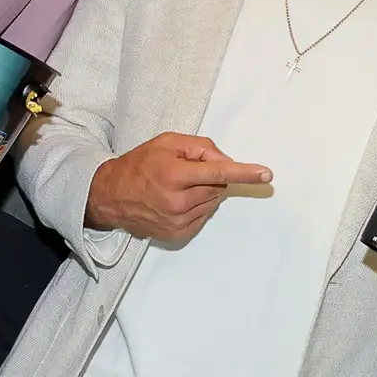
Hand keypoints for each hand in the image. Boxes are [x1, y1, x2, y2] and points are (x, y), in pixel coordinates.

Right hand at [86, 133, 272, 244]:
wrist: (111, 196)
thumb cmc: (139, 165)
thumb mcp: (167, 143)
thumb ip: (200, 147)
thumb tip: (225, 160)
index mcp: (174, 174)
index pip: (218, 172)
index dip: (244, 173)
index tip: (266, 175)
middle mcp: (177, 201)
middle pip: (217, 185)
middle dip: (211, 176)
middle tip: (187, 171)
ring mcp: (177, 221)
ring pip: (212, 202)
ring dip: (204, 192)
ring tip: (178, 187)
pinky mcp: (176, 234)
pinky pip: (203, 216)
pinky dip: (197, 207)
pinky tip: (177, 201)